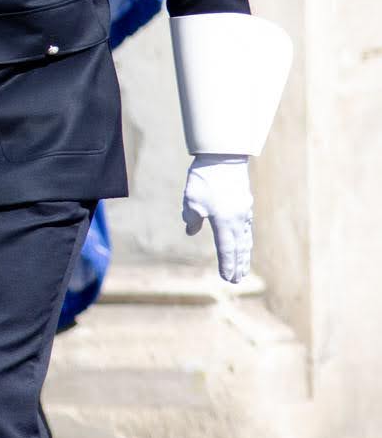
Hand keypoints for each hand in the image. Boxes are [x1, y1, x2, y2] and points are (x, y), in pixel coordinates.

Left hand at [181, 154, 253, 282]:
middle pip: (239, 248)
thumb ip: (192, 218)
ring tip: (243, 267)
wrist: (224, 157)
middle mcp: (238, 220)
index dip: (227, 264)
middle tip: (237, 280)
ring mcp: (244, 212)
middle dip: (237, 265)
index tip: (227, 278)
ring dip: (244, 254)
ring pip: (245, 238)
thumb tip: (191, 230)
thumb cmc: (205, 180)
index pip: (226, 249)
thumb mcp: (192, 201)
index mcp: (224, 222)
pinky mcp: (245, 204)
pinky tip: (244, 243)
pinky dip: (245, 239)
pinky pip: (246, 227)